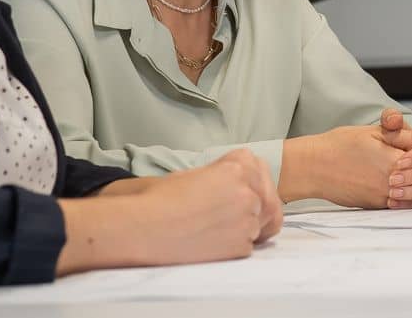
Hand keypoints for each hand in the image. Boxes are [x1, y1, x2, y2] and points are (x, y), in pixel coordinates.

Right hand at [59, 149, 280, 273]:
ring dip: (246, 227)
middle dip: (255, 206)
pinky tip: (212, 242)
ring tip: (217, 228)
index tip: (234, 188)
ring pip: (262, 224)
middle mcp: (249, 190)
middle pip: (268, 199)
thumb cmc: (161, 199)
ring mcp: (248, 219)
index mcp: (238, 166)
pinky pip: (249, 246)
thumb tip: (241, 184)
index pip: (260, 170)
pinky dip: (235, 246)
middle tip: (228, 214)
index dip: (250, 181)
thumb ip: (227, 175)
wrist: (143, 229)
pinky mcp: (241, 246)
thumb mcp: (197, 174)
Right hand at [281, 108, 411, 207]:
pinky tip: (403, 187)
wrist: (314, 167)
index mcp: (394, 160)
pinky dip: (404, 195)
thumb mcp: (374, 131)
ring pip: (411, 193)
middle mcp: (391, 182)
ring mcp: (383, 196)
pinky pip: (397, 202)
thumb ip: (400, 135)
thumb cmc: (340, 145)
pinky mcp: (374, 205)